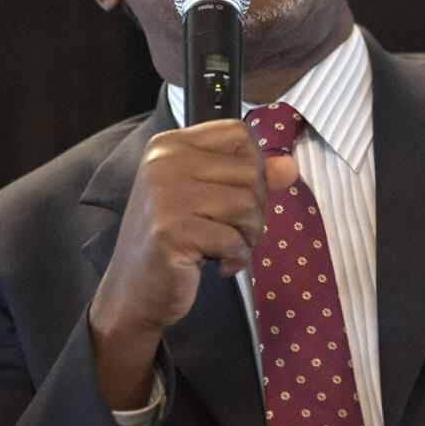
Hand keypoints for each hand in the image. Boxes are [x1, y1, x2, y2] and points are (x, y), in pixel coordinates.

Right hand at [88, 119, 298, 407]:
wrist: (133, 291)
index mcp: (169, 145)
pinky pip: (235, 240)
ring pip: (248, 204)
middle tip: (232, 230)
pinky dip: (236, 259)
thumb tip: (291, 166)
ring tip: (223, 247)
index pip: (237, 133)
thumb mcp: (209, 200)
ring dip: (247, 236)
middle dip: (255, 207)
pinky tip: (216, 265)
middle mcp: (164, 162)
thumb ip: (251, 179)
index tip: (237, 195)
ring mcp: (165, 196)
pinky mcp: (172, 232)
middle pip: (249, 169)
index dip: (253, 166)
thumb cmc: (174, 240)